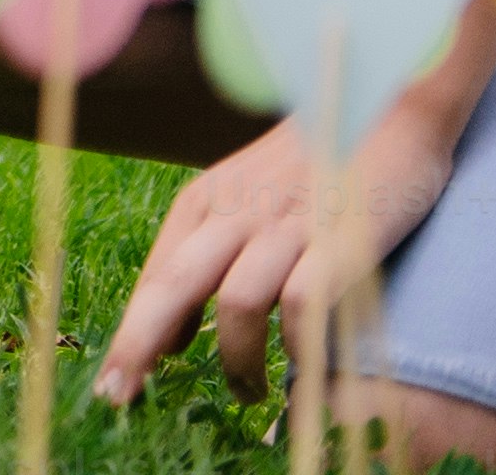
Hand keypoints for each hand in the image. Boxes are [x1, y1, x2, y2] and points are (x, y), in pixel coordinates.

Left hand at [96, 89, 469, 414]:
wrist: (380, 101)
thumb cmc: (314, 162)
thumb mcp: (246, 197)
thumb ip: (209, 253)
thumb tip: (177, 334)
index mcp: (205, 200)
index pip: (155, 277)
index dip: (133, 333)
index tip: (115, 382)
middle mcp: (235, 211)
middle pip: (171, 286)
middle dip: (139, 345)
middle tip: (123, 394)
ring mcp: (287, 226)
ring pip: (234, 304)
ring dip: (235, 362)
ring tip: (248, 395)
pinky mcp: (340, 240)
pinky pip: (301, 304)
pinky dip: (296, 345)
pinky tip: (302, 368)